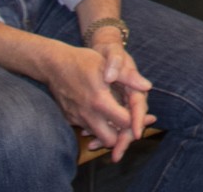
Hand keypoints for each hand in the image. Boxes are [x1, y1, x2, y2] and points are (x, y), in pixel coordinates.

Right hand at [38, 40, 151, 157]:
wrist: (54, 65)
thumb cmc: (83, 61)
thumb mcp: (107, 64)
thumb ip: (128, 77)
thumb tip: (148, 87)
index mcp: (100, 101)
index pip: (124, 122)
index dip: (136, 121)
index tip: (145, 117)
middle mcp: (87, 114)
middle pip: (110, 140)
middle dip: (122, 135)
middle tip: (132, 124)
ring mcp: (76, 119)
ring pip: (97, 137)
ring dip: (109, 132)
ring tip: (120, 120)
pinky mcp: (69, 119)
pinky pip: (86, 130)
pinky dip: (96, 128)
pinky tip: (104, 116)